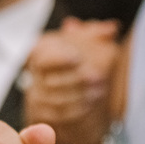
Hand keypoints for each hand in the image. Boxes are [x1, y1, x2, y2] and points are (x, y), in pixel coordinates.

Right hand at [23, 18, 119, 143]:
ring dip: (80, 96)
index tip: (76, 58)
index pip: (41, 57)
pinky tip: (91, 103)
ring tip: (99, 91)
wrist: (75, 87)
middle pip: (50, 81)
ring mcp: (36, 95)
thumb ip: (97, 34)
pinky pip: (58, 115)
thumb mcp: (87, 42)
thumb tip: (110, 29)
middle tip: (98, 77)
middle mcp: (34, 74)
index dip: (57, 58)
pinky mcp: (42, 112)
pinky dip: (76, 109)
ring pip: (55, 100)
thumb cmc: (79, 60)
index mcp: (40, 52)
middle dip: (76, 80)